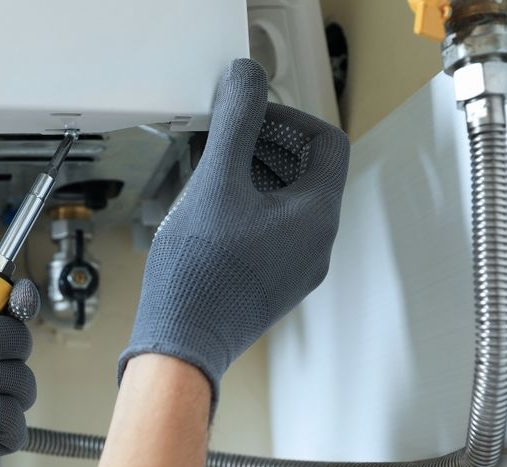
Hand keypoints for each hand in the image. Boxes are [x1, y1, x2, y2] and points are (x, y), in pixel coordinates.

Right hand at [119, 58, 348, 405]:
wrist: (181, 345)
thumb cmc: (199, 275)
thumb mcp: (215, 183)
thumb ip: (236, 123)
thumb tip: (246, 80)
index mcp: (317, 216)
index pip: (325, 142)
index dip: (288, 118)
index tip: (249, 117)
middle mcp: (317, 245)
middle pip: (306, 172)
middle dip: (264, 147)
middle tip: (221, 142)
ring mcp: (296, 270)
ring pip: (286, 205)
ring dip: (252, 178)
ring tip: (208, 178)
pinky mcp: (271, 287)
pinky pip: (270, 234)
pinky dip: (246, 212)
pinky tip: (206, 217)